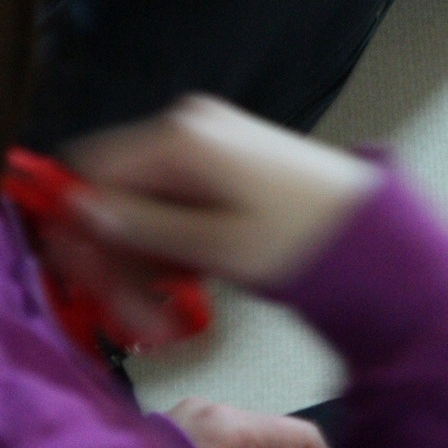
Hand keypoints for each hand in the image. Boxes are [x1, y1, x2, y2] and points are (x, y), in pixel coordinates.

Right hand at [65, 94, 380, 288]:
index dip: (76, 226)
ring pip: (139, 207)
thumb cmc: (303, 239)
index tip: (82, 280)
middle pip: (114, 192)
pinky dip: (166, 249)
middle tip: (134, 318)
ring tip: (164, 317)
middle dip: (116, 259)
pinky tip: (185, 286)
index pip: (91, 169)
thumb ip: (143, 228)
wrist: (370, 235)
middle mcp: (186, 129)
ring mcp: (203, 147)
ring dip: (141, 264)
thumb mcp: (215, 245)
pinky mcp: (218, 168)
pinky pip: (167, 206)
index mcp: (181, 137)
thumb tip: (81, 212)